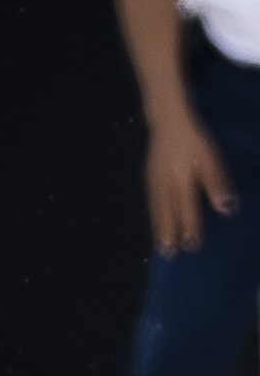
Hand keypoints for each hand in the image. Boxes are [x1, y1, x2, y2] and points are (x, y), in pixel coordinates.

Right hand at [145, 108, 235, 256]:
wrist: (169, 121)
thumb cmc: (195, 141)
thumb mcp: (211, 160)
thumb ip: (217, 185)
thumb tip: (226, 210)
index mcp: (182, 179)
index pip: (187, 209)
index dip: (191, 228)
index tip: (193, 247)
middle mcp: (165, 183)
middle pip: (167, 213)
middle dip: (170, 234)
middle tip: (170, 254)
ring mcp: (154, 180)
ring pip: (156, 209)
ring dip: (158, 228)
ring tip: (160, 246)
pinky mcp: (149, 176)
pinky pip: (151, 201)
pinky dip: (153, 215)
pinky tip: (155, 222)